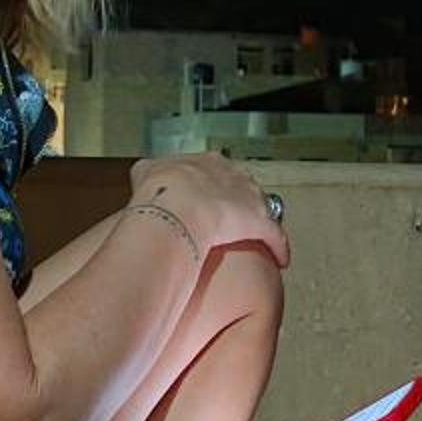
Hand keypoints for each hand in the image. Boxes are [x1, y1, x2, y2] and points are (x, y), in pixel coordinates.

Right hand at [128, 154, 289, 267]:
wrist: (176, 207)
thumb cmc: (161, 192)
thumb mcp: (146, 173)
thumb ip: (148, 172)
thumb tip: (142, 176)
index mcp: (208, 162)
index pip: (218, 170)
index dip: (214, 186)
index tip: (208, 198)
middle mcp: (234, 175)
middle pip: (244, 186)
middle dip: (239, 202)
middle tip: (231, 219)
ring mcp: (251, 198)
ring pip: (262, 208)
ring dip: (259, 222)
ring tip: (254, 238)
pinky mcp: (262, 223)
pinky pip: (275, 236)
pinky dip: (278, 247)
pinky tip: (279, 258)